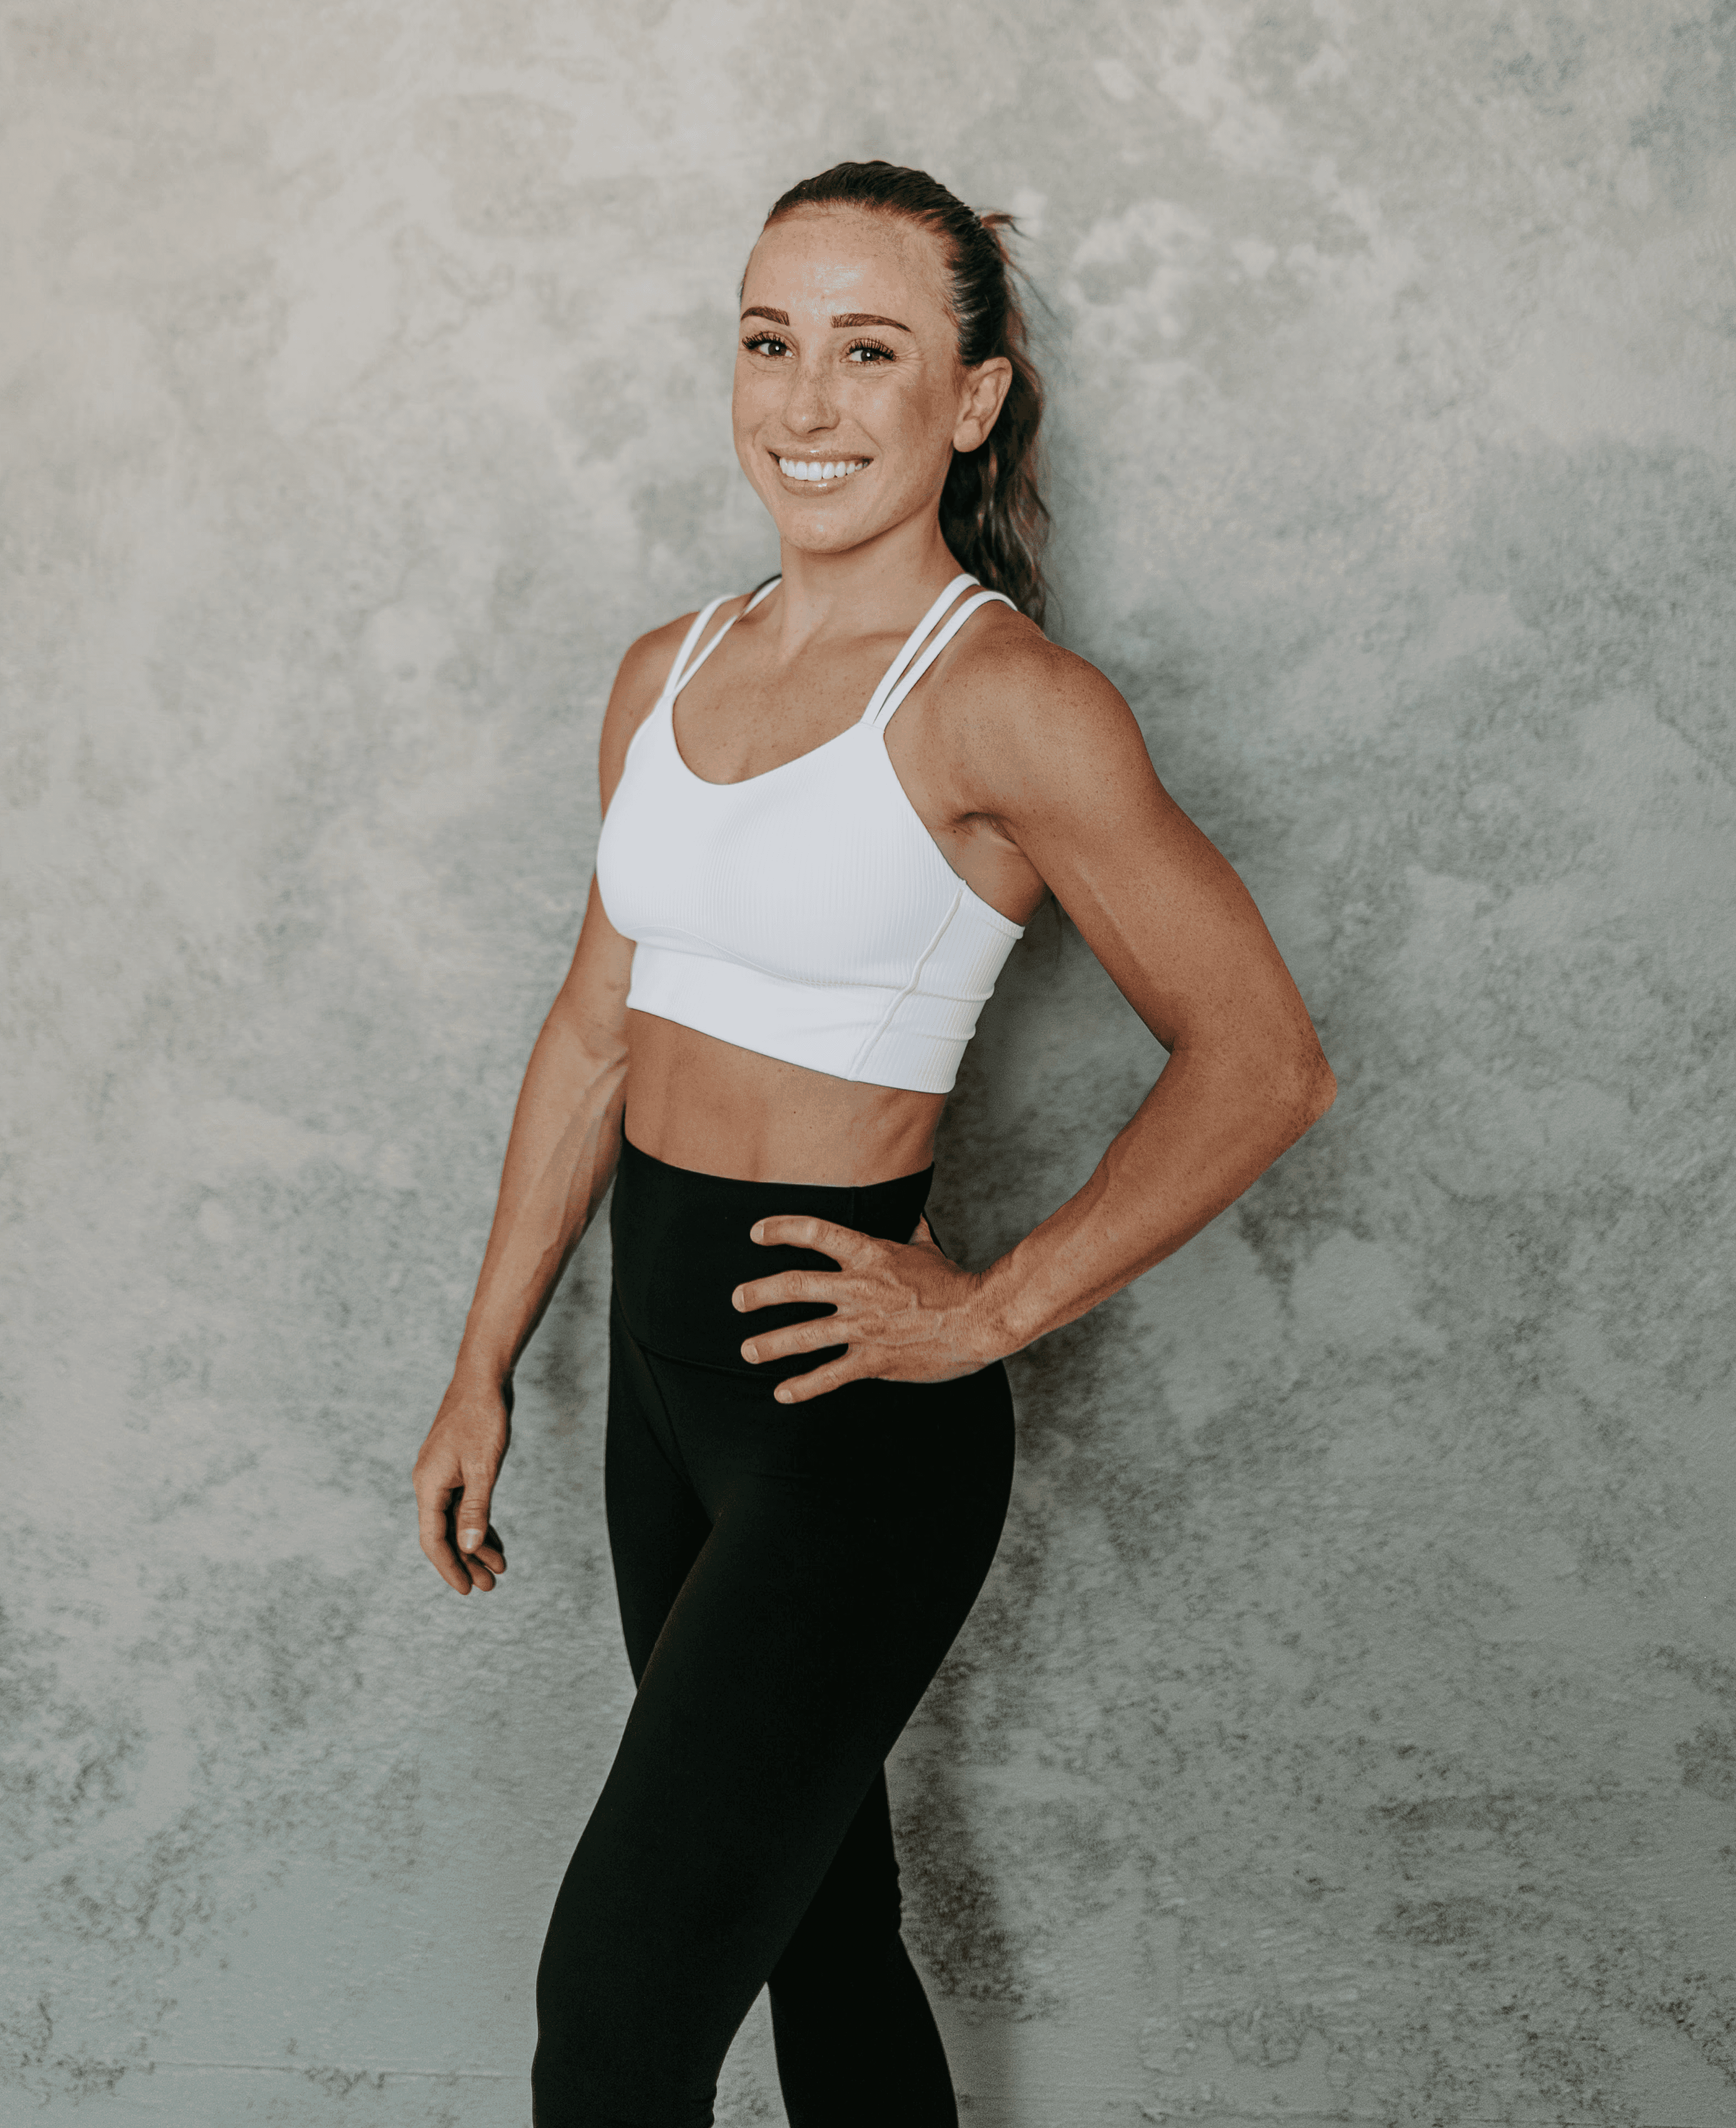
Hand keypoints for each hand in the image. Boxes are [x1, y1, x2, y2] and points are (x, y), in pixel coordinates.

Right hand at [413, 1370, 512, 1593]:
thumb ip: (476, 1509)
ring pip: (456, 1520)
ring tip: (499, 1568)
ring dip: (476, 1544)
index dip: (450, 1567)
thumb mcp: (483, 1468)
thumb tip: (469, 1547)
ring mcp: (442, 1475)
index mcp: (428, 1485)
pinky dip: (478, 1522)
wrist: (482, 1379)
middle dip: (467, 1561)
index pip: (434, 1539)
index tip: (468, 1590)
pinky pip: (464, 1503)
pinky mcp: (456, 1467)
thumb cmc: (482, 1418)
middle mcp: (429, 1483)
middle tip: (491, 1585)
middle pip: (445, 1534)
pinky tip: (493, 1539)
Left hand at [731, 1213, 999, 1403]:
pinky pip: (829, 1376)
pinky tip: (782, 1393)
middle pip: (796, 1286)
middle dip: (760, 1294)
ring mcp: (864, 1327)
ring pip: (804, 1335)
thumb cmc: (953, 1282)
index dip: (782, 1229)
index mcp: (870, 1254)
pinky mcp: (874, 1360)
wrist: (978, 1319)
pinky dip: (803, 1387)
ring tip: (748, 1350)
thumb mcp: (926, 1248)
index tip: (756, 1232)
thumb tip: (909, 1214)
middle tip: (738, 1300)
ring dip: (769, 1344)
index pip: (816, 1233)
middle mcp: (859, 1289)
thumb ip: (909, 1231)